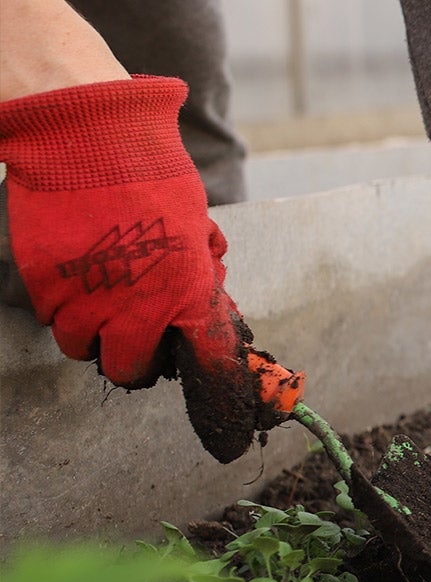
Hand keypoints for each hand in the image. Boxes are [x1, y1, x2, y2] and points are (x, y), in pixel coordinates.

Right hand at [0, 76, 256, 461]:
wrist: (89, 136)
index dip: (219, 399)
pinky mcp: (45, 284)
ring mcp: (86, 298)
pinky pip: (53, 321)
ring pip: (84, 351)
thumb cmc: (154, 177)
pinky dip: (64, 311)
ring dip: (95, 337)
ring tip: (104, 301)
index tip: (227, 436)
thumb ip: (201, 281)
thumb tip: (207, 315)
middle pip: (131, 373)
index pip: (209, 363)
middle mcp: (138, 305)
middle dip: (137, 362)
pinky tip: (78, 279)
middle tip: (140, 338)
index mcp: (188, 291)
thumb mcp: (197, 232)